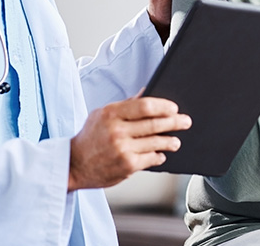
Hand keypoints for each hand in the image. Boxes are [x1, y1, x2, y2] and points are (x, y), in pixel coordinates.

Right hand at [68, 97, 191, 191]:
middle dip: (174, 122)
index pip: (145, 106)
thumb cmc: (90, 136)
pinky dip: (158, 156)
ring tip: (176, 141)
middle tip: (186, 121)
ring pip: (155, 142)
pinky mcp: (126, 166)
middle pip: (154, 123)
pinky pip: (150, 159)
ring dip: (170, 141)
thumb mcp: (102, 114)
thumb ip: (126, 105)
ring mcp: (122, 149)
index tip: (174, 108)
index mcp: (111, 113)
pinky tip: (162, 154)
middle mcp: (117, 130)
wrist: (73, 164)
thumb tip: (146, 92)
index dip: (163, 106)